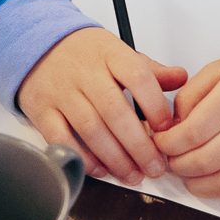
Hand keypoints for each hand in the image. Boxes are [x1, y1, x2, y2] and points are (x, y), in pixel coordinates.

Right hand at [17, 27, 186, 183]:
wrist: (38, 45)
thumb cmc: (84, 54)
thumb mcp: (119, 52)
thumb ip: (151, 70)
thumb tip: (181, 77)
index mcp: (109, 54)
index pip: (137, 77)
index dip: (155, 107)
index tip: (167, 131)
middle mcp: (85, 72)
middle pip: (115, 112)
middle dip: (139, 146)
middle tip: (155, 166)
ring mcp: (62, 92)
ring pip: (90, 129)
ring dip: (115, 158)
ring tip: (133, 174)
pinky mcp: (43, 110)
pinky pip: (61, 139)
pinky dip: (82, 158)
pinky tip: (100, 169)